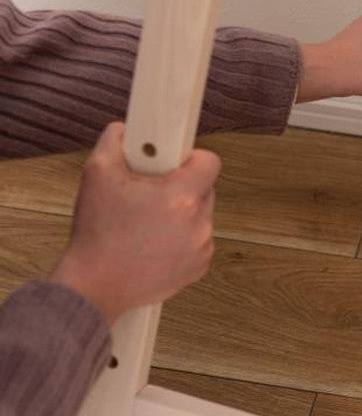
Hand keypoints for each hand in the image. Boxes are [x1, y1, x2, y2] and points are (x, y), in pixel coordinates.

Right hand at [49, 122, 220, 323]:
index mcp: (182, 197)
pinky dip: (182, 239)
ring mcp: (202, 248)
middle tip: (151, 193)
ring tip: (148, 222)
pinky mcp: (199, 267)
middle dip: (182, 186)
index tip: (175, 162)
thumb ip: (115, 140)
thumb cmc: (98, 232)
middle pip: (205, 189)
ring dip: (182, 214)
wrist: (95, 286)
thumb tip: (127, 128)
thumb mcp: (97, 173)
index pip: (211, 162)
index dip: (193, 157)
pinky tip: (153, 243)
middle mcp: (200, 223)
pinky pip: (198, 241)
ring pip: (200, 216)